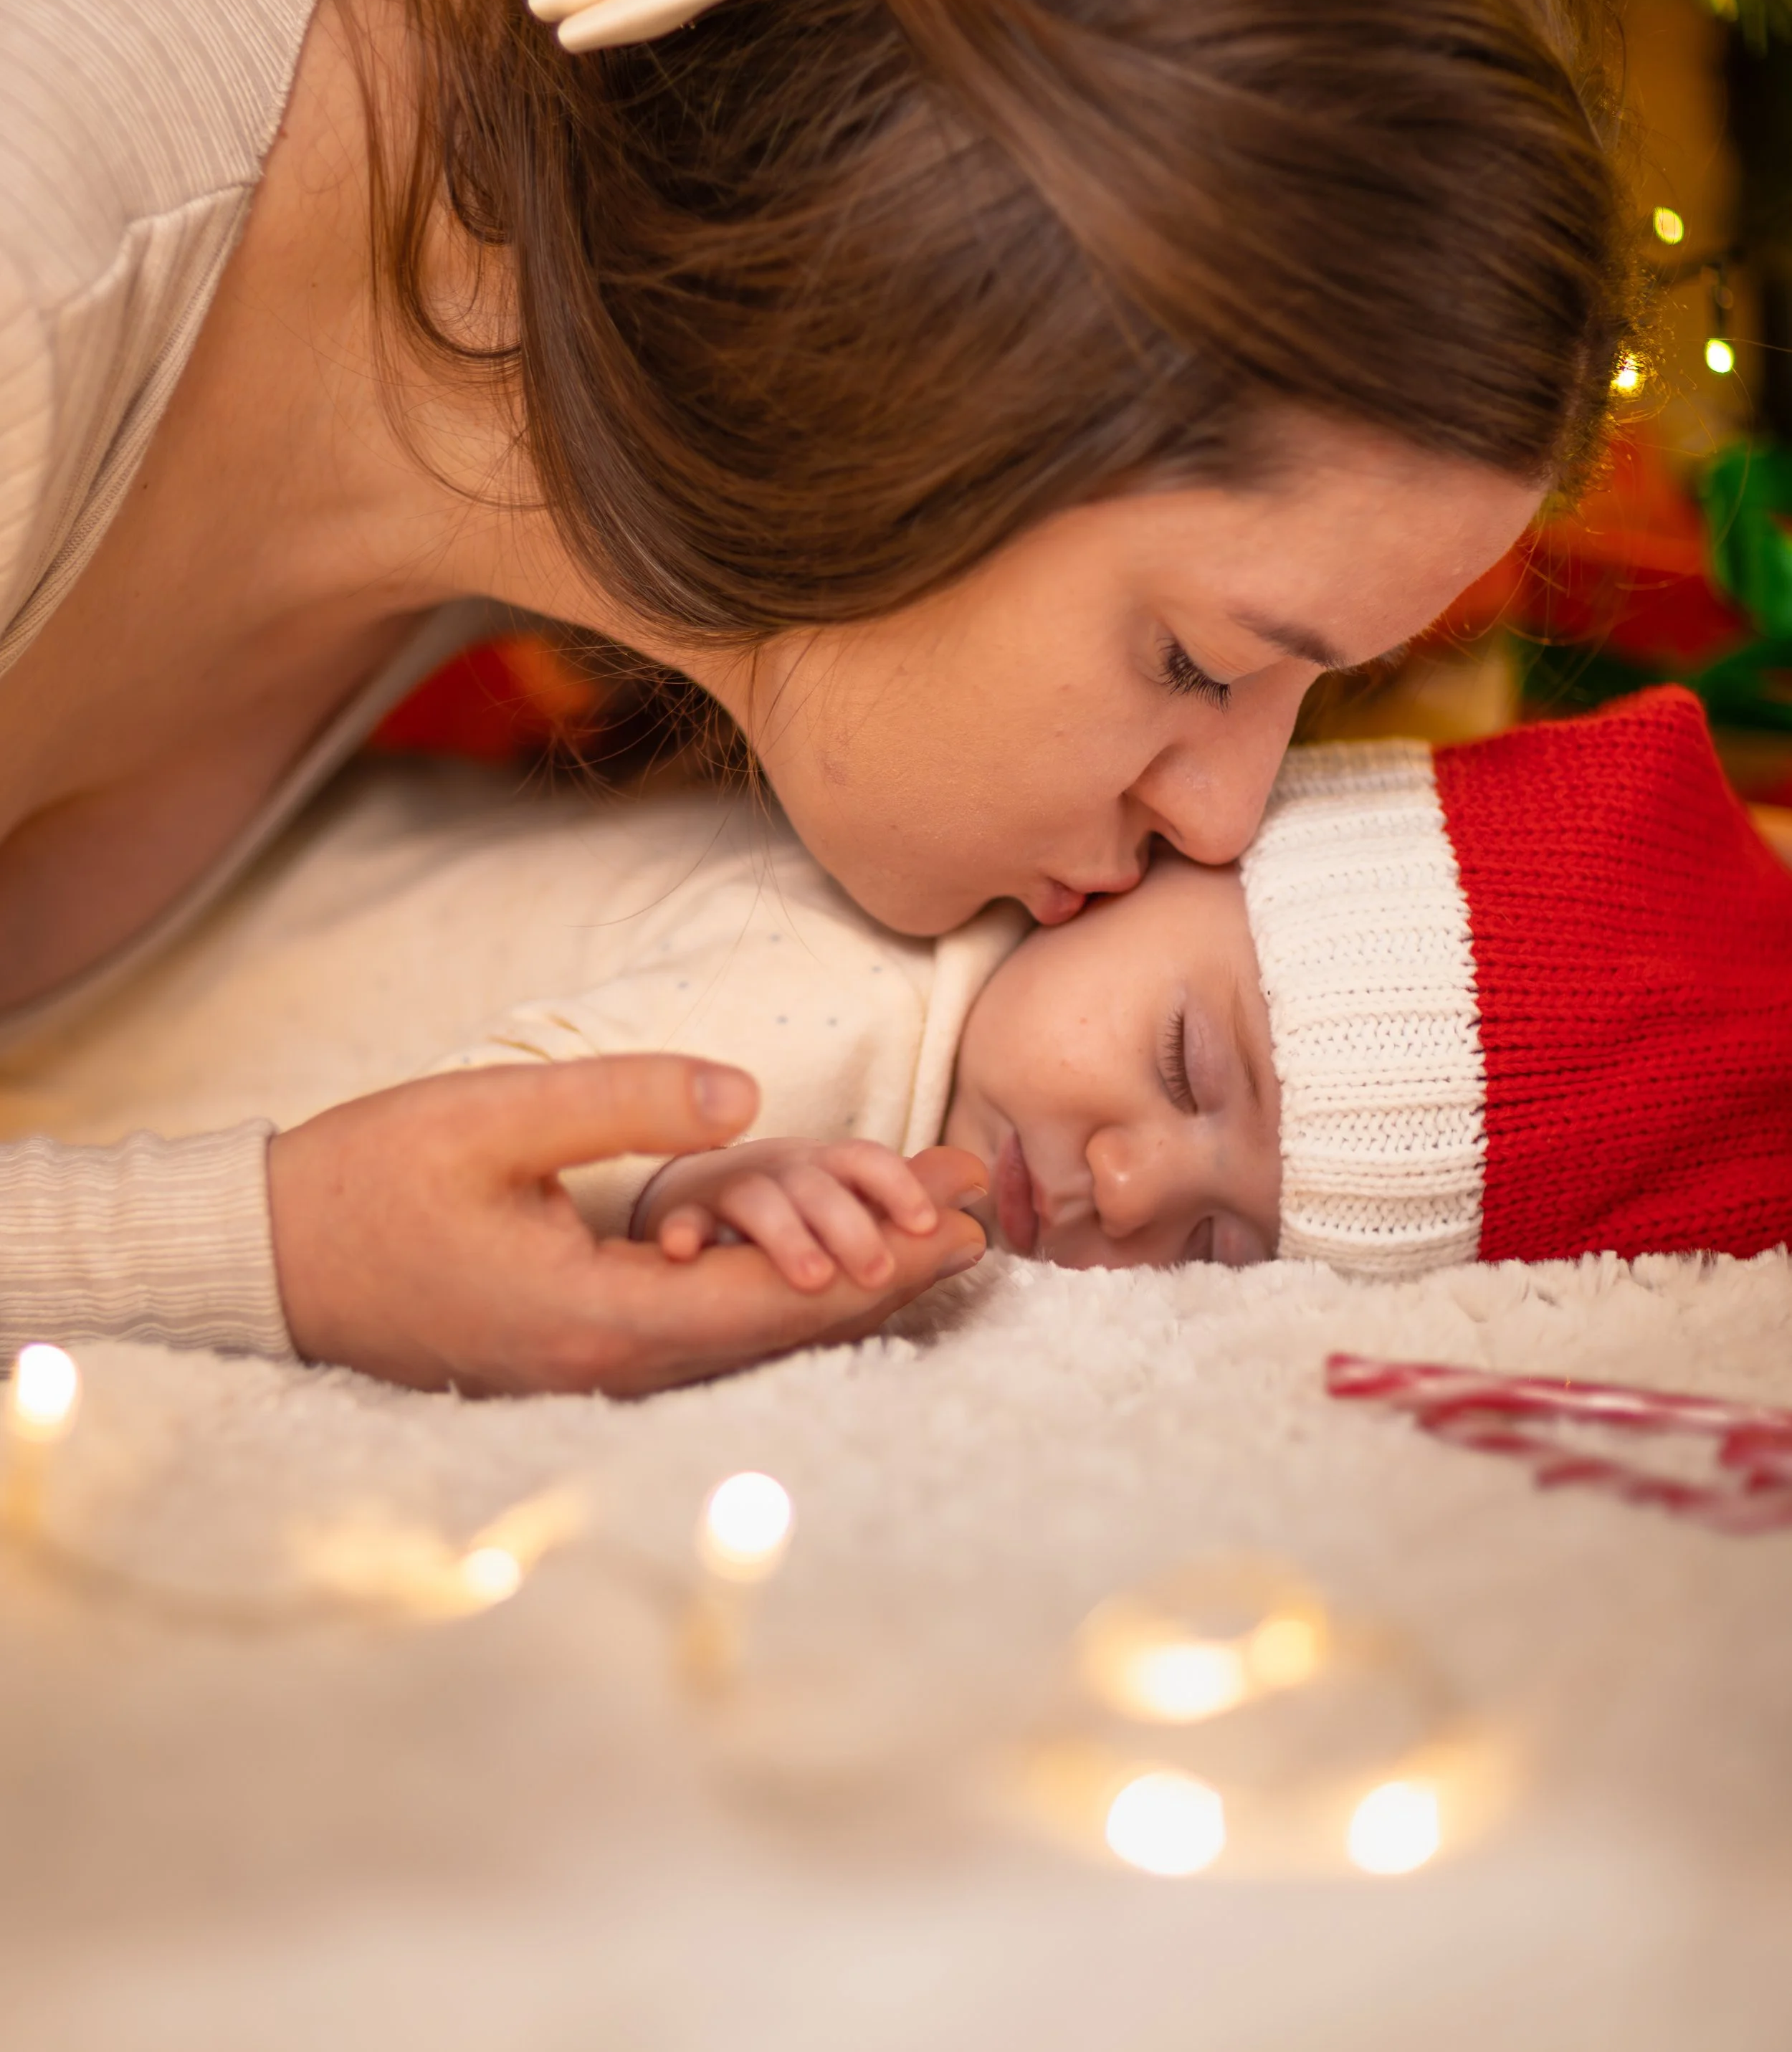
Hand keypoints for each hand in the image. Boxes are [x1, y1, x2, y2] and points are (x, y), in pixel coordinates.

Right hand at [266, 1056, 987, 1397]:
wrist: (263, 1261)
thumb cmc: (366, 1182)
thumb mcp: (492, 1120)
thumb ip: (626, 1101)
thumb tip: (749, 1096)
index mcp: (595, 1320)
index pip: (772, 1304)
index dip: (878, 1268)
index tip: (962, 1226)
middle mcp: (606, 1366)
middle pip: (778, 1334)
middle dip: (886, 1279)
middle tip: (982, 1227)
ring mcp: (588, 1369)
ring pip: (745, 1340)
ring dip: (839, 1287)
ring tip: (928, 1239)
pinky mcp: (570, 1351)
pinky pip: (701, 1333)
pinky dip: (774, 1294)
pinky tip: (817, 1261)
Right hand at [635, 1137, 944, 1290]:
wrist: (697, 1203)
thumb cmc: (791, 1210)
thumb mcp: (852, 1204)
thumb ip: (911, 1199)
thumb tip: (979, 1183)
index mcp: (828, 1171)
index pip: (868, 1163)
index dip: (901, 1187)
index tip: (927, 1223)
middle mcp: (784, 1174)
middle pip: (819, 1184)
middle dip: (851, 1224)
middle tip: (877, 1273)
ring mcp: (730, 1193)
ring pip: (757, 1200)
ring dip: (787, 1235)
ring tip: (813, 1277)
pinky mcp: (684, 1217)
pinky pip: (680, 1221)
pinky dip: (684, 1231)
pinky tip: (685, 1251)